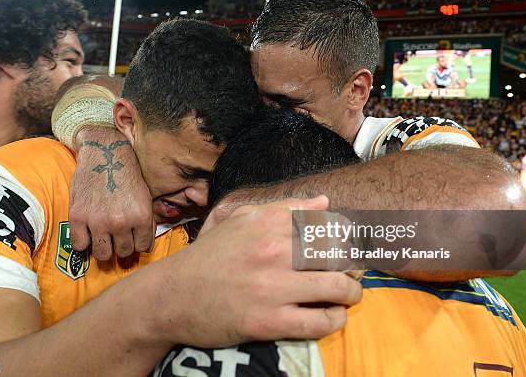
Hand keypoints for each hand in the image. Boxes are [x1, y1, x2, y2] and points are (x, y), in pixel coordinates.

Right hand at [69, 126, 154, 259]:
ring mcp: (98, 220)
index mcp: (141, 216)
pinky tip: (87, 233)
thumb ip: (147, 223)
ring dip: (104, 249)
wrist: (104, 153)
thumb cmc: (127, 175)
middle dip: (122, 246)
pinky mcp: (78, 216)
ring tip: (103, 238)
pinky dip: (83, 243)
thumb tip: (144, 247)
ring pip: (103, 254)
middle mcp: (121, 221)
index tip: (131, 238)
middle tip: (117, 237)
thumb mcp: (145, 198)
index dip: (137, 244)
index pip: (142, 247)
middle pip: (123, 252)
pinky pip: (79, 245)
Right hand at [159, 196, 362, 346]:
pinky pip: (320, 322)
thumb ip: (284, 208)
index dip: (346, 238)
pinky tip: (331, 316)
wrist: (172, 296)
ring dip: (350, 293)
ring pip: (338, 288)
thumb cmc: (208, 256)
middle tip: (350, 273)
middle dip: (352, 265)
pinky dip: (335, 320)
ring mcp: (272, 287)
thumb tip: (325, 202)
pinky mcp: (269, 322)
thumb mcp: (238, 220)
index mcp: (269, 222)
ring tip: (347, 295)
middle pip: (339, 254)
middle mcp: (274, 250)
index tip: (345, 248)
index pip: (329, 224)